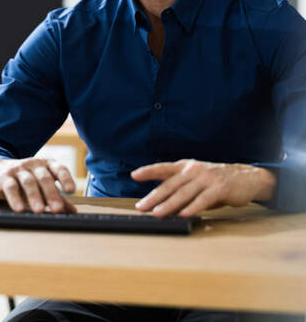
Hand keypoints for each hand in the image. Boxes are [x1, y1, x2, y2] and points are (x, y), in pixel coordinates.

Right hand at [0, 157, 76, 213]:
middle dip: (51, 193)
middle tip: (57, 209)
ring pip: (28, 182)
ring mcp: (19, 169)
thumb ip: (58, 196)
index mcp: (48, 165)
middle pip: (44, 177)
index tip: (71, 191)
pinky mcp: (5, 177)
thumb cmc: (27, 179)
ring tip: (39, 211)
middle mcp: (35, 164)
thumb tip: (73, 211)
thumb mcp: (43, 185)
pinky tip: (19, 209)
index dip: (66, 178)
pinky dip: (15, 198)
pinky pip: (11, 187)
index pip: (59, 169)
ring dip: (34, 197)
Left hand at [131, 159, 276, 216]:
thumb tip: (163, 206)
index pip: (163, 168)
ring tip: (157, 213)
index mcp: (185, 166)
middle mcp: (193, 170)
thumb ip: (180, 191)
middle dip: (154, 196)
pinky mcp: (219, 188)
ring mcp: (206, 178)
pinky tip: (184, 215)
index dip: (148, 171)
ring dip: (169, 204)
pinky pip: (203, 199)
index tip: (134, 175)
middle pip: (170, 184)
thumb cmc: (216, 181)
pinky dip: (192, 208)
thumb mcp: (196, 181)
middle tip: (142, 207)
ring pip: (183, 193)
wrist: (246, 177)